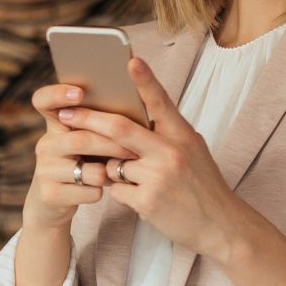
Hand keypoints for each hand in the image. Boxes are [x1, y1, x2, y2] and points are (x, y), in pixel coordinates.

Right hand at [21, 81, 132, 231]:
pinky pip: (90, 191)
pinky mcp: (50, 194)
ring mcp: (45, 170)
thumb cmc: (82, 163)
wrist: (54, 202)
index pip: (44, 100)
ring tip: (120, 172)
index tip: (80, 93)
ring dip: (111, 172)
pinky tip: (103, 190)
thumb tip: (136, 107)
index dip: (58, 94)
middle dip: (113, 146)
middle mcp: (46, 144)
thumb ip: (99, 126)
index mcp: (55, 125)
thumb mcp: (86, 142)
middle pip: (81, 139)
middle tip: (137, 149)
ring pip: (89, 169)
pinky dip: (103, 191)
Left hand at [54, 57, 245, 260]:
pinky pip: (116, 190)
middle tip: (65, 114)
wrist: (221, 225)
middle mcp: (171, 152)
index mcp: (182, 134)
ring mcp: (158, 176)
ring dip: (110, 168)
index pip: (160, 101)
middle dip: (88, 119)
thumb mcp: (191, 150)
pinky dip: (120, 191)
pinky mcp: (147, 201)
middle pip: (119, 129)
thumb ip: (165, 133)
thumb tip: (131, 116)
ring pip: (113, 163)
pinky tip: (139, 197)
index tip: (130, 60)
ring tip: (131, 176)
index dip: (144, 80)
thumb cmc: (202, 184)